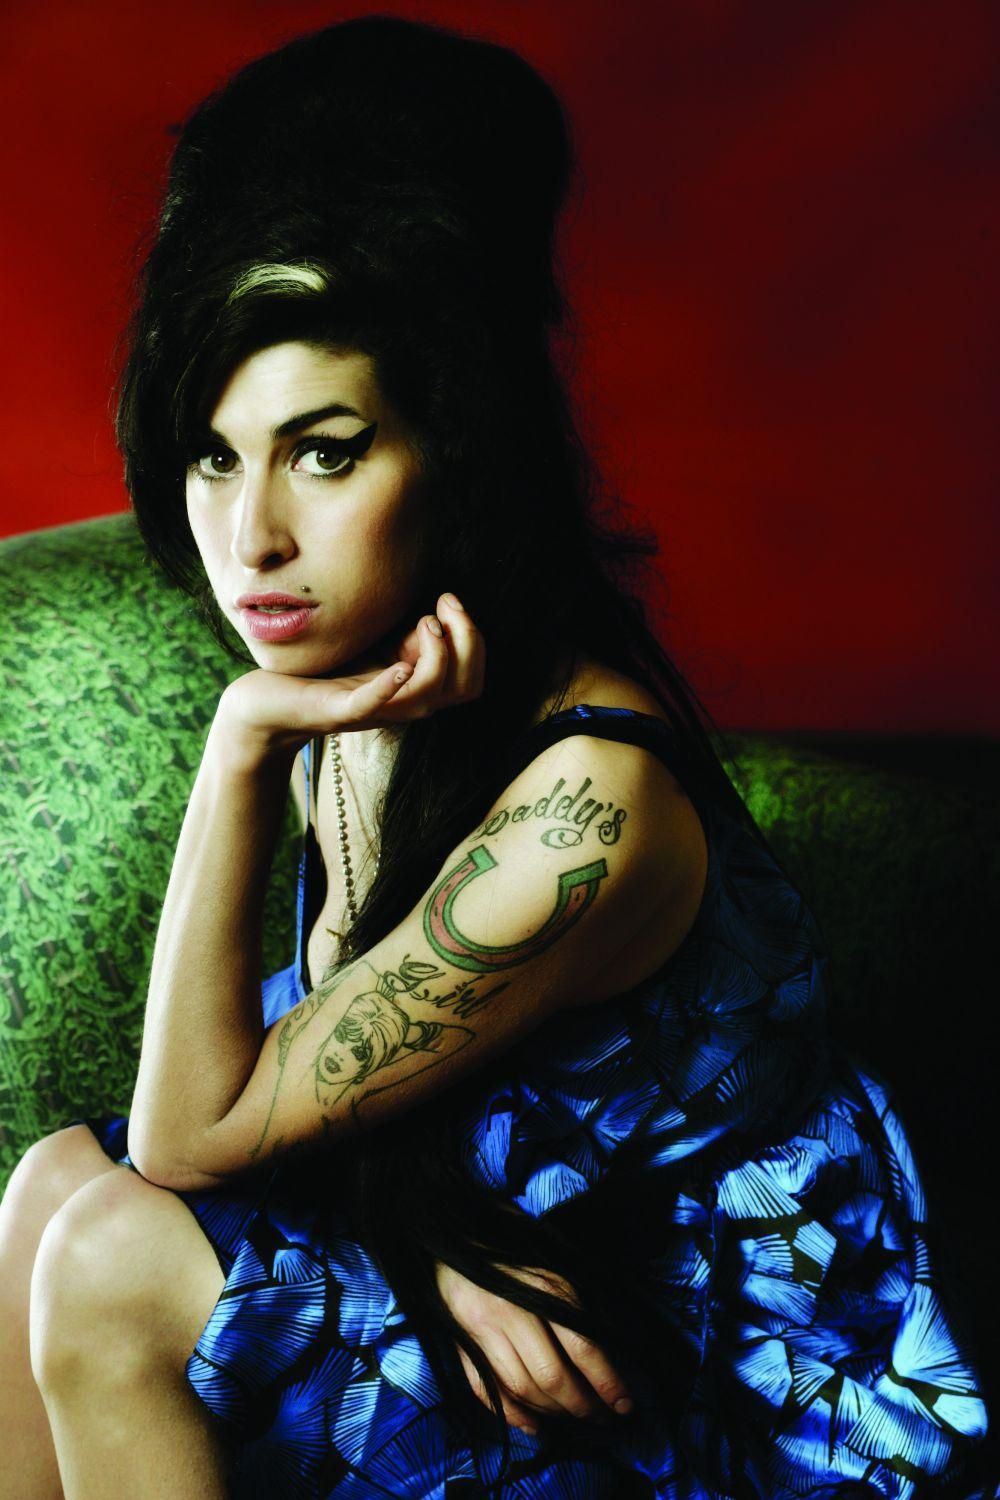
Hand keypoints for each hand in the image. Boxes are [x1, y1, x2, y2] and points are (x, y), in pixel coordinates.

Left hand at [213, 592, 484, 768]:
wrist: (265, 704)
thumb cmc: (320, 671)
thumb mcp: (372, 647)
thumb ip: (403, 636)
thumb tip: (431, 610)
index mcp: (413, 690)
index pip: (470, 680)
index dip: (473, 640)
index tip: (449, 601)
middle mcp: (401, 704)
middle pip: (463, 689)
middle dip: (467, 642)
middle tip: (443, 607)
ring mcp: (372, 711)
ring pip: (429, 697)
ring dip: (436, 656)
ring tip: (423, 624)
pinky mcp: (337, 712)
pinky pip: (371, 704)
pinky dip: (390, 686)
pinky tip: (400, 666)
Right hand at [436, 1260, 633, 1435]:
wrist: (454, 1235)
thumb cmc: (511, 1247)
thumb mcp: (552, 1264)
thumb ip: (573, 1303)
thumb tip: (608, 1348)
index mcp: (542, 1288)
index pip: (582, 1348)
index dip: (606, 1382)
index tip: (625, 1405)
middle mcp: (512, 1311)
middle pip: (552, 1376)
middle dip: (582, 1406)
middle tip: (602, 1418)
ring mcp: (483, 1330)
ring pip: (522, 1388)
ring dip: (553, 1413)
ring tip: (574, 1418)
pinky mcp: (462, 1342)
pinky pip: (487, 1390)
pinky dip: (512, 1414)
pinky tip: (534, 1426)